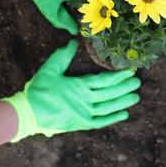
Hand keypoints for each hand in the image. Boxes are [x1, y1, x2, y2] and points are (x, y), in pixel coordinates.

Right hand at [1, 40, 140, 141]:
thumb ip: (62, 56)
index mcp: (79, 86)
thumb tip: (72, 42)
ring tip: (136, 97)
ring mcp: (83, 114)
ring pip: (108, 108)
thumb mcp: (50, 69)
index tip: (130, 71)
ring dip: (123, 102)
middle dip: (125, 87)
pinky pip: (100, 122)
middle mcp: (85, 101)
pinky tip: (124, 114)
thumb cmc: (38, 90)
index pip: (104, 80)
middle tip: (138, 82)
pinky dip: (112, 118)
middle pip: (110, 94)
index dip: (118, 76)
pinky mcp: (80, 124)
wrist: (27, 113)